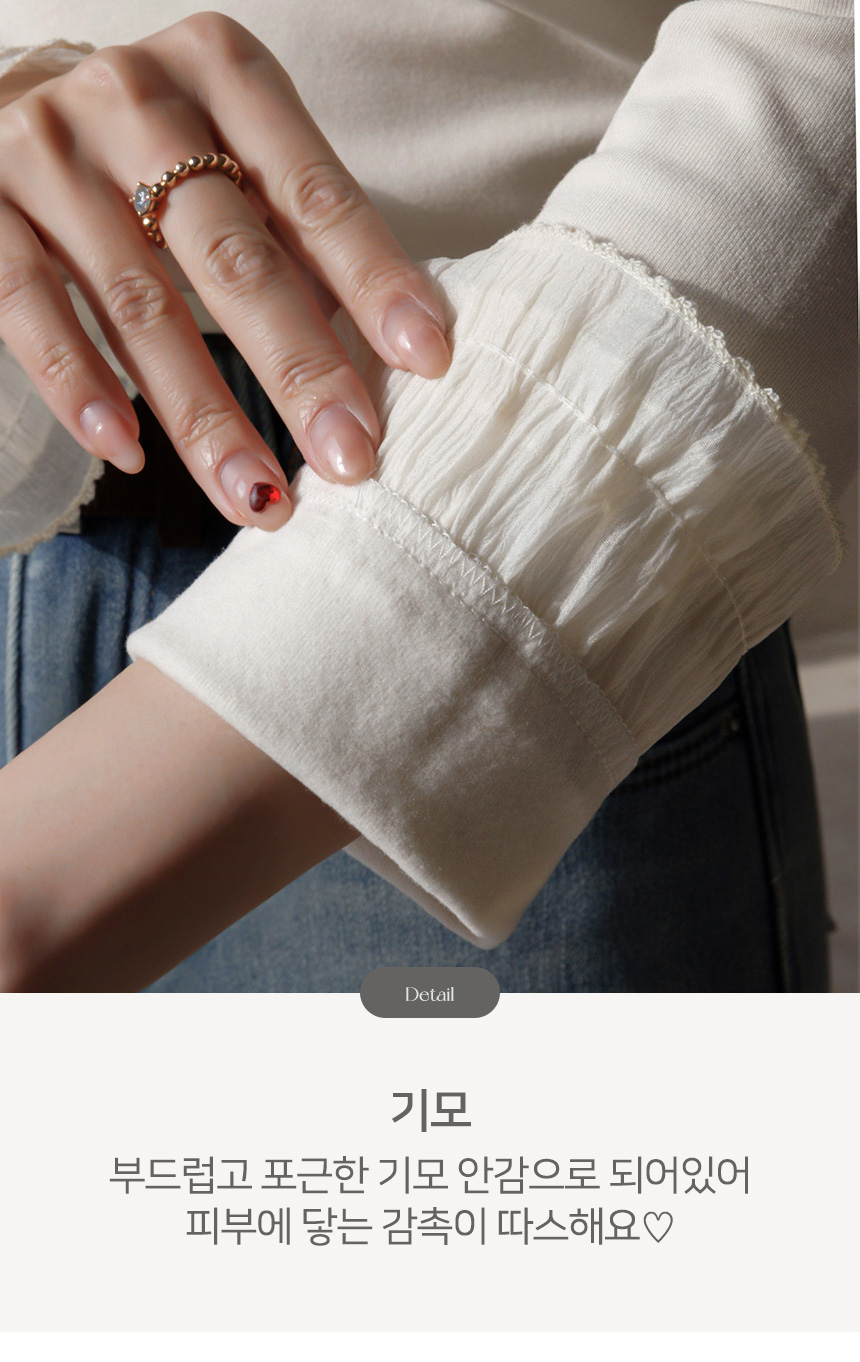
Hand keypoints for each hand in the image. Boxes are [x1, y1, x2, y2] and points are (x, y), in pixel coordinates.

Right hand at [0, 12, 450, 528]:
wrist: (1, 100)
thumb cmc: (151, 146)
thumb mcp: (232, 151)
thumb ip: (300, 232)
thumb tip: (399, 348)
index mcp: (222, 71)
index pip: (313, 192)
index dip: (373, 279)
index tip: (427, 362)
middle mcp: (135, 98)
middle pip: (232, 257)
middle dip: (300, 369)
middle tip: (351, 458)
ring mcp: (48, 151)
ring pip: (138, 305)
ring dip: (203, 417)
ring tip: (260, 499)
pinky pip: (30, 311)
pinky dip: (81, 389)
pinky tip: (129, 453)